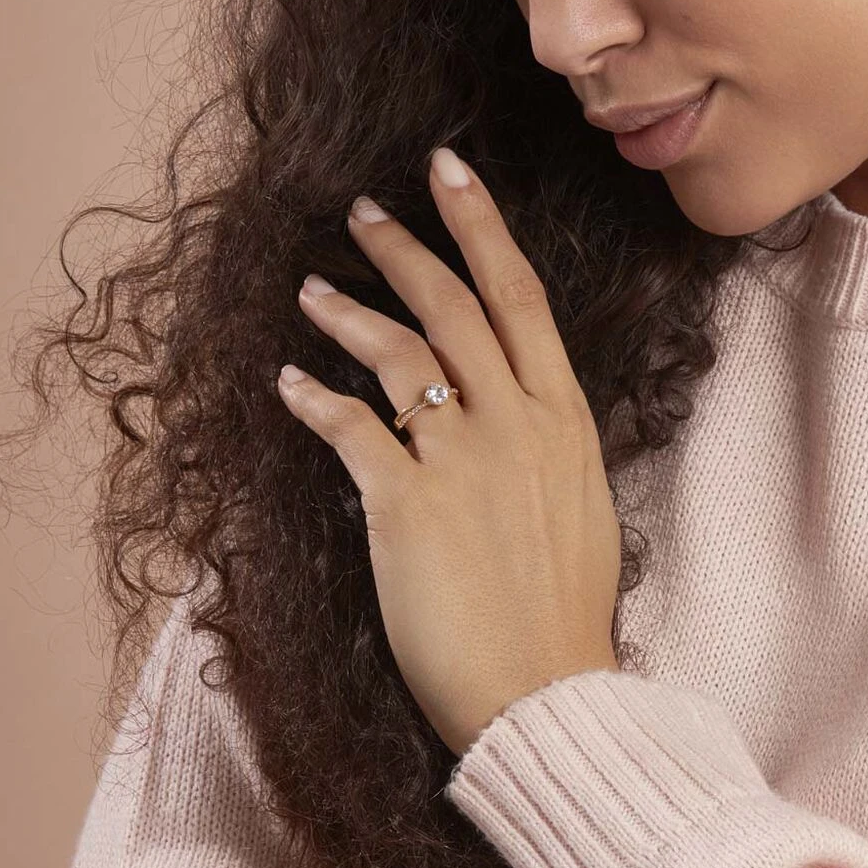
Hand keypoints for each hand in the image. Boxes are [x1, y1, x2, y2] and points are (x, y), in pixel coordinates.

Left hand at [277, 147, 620, 757]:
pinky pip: (349, 428)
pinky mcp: (405, 506)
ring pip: (400, 354)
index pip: (521, 299)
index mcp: (563, 423)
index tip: (450, 174)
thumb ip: (546, 451)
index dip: (482, 227)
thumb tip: (514, 417)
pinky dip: (313, 398)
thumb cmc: (562, 613)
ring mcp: (463, 461)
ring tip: (312, 290)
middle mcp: (516, 425)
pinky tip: (289, 381)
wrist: (545, 693)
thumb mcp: (578, 512)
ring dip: (349, 312)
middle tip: (364, 210)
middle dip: (406, 246)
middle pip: (455, 305)